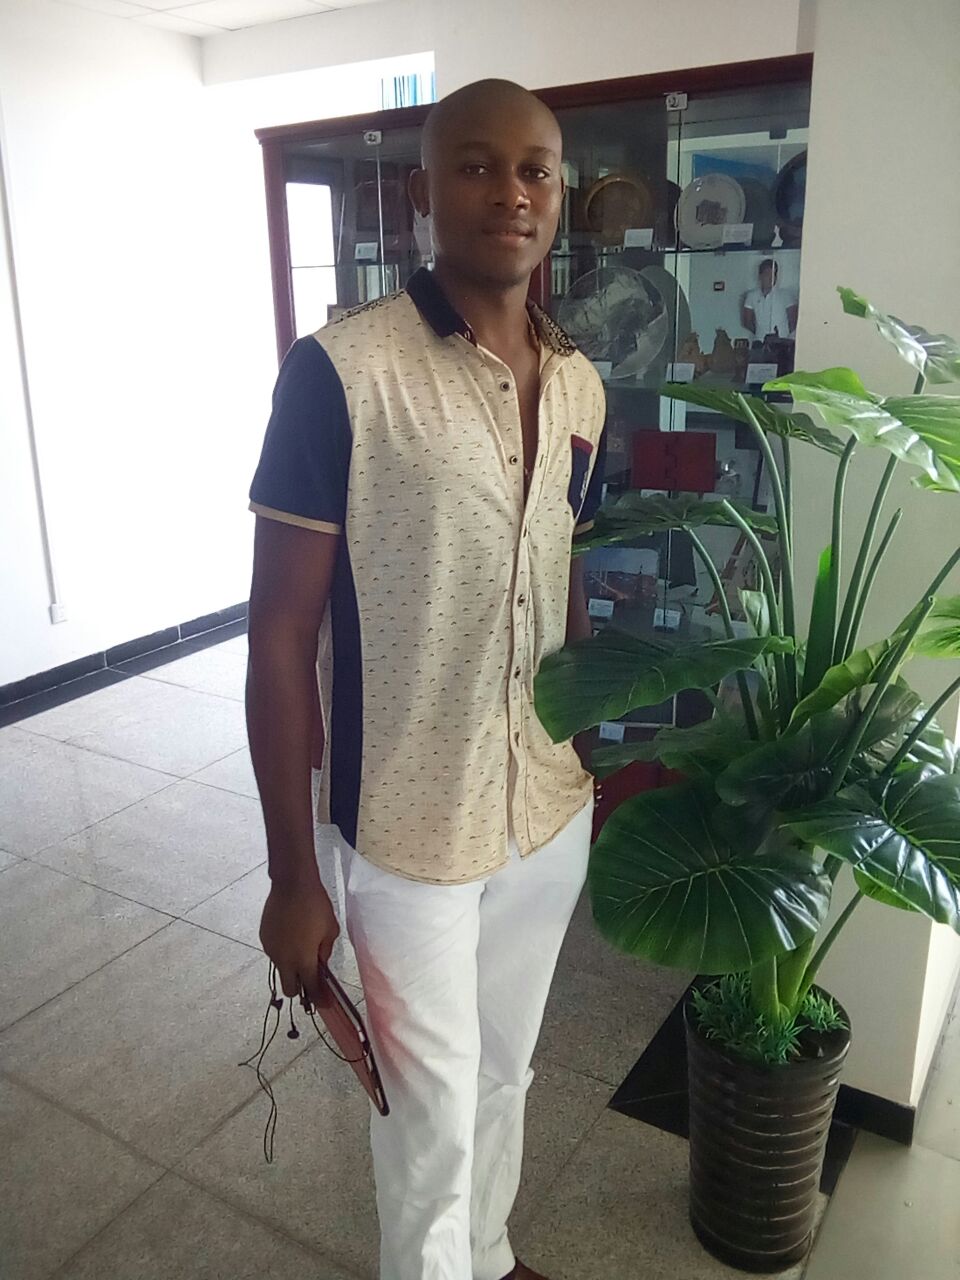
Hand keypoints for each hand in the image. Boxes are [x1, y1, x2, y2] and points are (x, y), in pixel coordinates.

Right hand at [259, 880, 339, 1007]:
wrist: (292, 884)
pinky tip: (290, 932)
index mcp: (303, 959)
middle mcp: (284, 959)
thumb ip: (325, 952)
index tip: (324, 1005)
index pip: (311, 988)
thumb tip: (320, 964)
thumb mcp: (330, 930)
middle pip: (289, 989)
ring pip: (281, 969)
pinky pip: (275, 952)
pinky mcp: (264, 938)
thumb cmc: (316, 906)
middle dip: (300, 989)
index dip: (319, 1000)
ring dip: (291, 966)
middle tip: (310, 977)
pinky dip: (283, 950)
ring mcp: (271, 949)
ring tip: (301, 943)